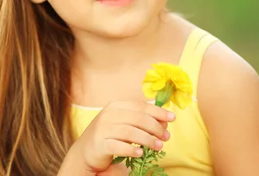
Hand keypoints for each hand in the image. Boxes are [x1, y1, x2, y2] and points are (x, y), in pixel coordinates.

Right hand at [58, 101, 174, 175]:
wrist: (86, 151)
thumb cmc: (109, 135)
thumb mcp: (123, 123)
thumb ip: (140, 119)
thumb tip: (164, 119)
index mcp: (116, 106)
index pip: (140, 106)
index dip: (158, 111)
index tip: (172, 118)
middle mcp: (108, 115)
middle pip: (138, 118)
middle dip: (156, 127)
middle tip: (166, 137)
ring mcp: (103, 129)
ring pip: (130, 132)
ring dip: (148, 139)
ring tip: (159, 146)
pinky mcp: (100, 144)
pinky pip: (119, 146)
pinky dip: (132, 149)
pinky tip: (141, 153)